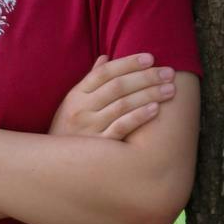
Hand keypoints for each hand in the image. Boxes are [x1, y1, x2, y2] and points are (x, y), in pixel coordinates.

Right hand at [49, 53, 177, 140]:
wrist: (54, 167)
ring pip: (122, 105)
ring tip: (170, 89)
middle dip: (146, 77)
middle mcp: (81, 109)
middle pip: (118, 86)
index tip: (150, 58)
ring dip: (149, 94)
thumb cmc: (69, 132)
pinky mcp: (99, 147)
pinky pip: (121, 128)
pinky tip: (156, 109)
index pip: (105, 72)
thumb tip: (105, 57)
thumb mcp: (73, 104)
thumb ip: (90, 81)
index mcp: (76, 95)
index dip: (128, 63)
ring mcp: (89, 128)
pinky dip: (139, 116)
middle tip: (169, 72)